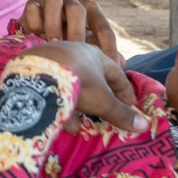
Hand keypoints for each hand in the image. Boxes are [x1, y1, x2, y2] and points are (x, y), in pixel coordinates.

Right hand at [16, 0, 122, 64]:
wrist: (38, 23)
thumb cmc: (68, 35)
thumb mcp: (86, 41)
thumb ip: (102, 51)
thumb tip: (120, 64)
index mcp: (91, 11)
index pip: (103, 28)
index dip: (108, 48)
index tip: (109, 67)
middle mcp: (73, 2)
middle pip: (78, 10)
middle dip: (76, 33)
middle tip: (74, 54)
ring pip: (54, 4)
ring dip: (53, 26)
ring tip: (53, 45)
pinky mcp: (33, 3)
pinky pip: (34, 9)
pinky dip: (35, 24)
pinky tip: (35, 37)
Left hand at [27, 40, 145, 134]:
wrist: (36, 74)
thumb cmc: (78, 84)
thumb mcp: (103, 101)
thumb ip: (122, 113)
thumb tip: (144, 126)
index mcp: (95, 54)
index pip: (116, 73)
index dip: (125, 91)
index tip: (131, 105)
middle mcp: (73, 51)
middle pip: (92, 76)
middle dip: (99, 96)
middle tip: (105, 111)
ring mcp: (52, 57)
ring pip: (71, 82)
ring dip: (78, 102)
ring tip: (82, 122)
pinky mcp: (34, 66)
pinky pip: (52, 86)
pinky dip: (59, 103)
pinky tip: (61, 120)